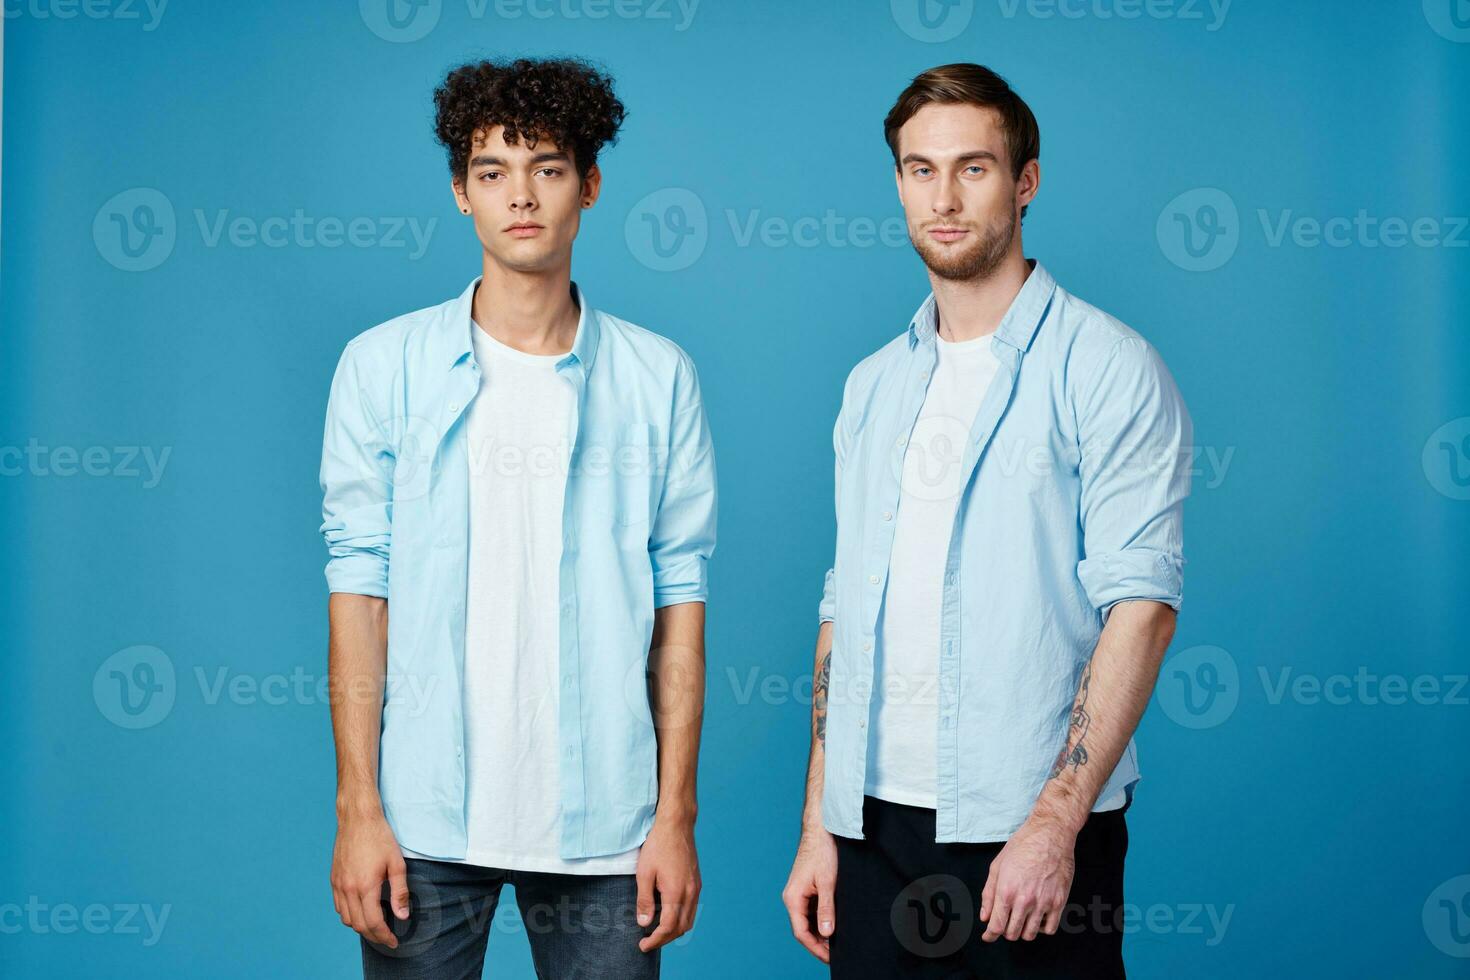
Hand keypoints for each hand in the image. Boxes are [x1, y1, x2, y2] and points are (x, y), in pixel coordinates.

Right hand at [331, 810, 408, 948]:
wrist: (358, 818)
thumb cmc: (380, 838)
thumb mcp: (397, 863)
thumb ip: (400, 892)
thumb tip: (403, 916)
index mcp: (366, 886)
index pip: (373, 922)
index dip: (384, 936)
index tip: (394, 941)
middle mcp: (348, 888)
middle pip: (359, 925)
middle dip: (374, 936)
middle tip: (387, 938)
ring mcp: (339, 884)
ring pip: (346, 918)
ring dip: (360, 927)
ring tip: (376, 927)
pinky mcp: (334, 879)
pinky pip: (339, 906)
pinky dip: (349, 915)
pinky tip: (361, 911)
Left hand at [635, 814, 700, 951]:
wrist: (676, 825)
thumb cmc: (658, 846)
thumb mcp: (644, 873)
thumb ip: (644, 900)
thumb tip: (644, 924)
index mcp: (677, 892)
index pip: (668, 927)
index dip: (655, 940)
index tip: (643, 945)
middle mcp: (691, 893)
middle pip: (682, 928)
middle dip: (665, 939)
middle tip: (648, 941)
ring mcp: (696, 887)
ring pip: (689, 919)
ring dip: (674, 930)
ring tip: (657, 931)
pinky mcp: (696, 882)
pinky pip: (692, 908)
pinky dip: (681, 918)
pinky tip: (668, 914)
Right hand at [781, 826, 837, 962]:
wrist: (822, 828)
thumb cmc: (822, 851)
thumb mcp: (828, 883)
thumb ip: (826, 909)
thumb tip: (826, 932)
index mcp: (793, 898)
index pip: (801, 932)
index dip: (815, 947)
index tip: (831, 958)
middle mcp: (793, 897)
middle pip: (804, 928)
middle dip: (819, 942)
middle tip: (837, 953)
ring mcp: (800, 893)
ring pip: (809, 920)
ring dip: (822, 931)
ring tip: (839, 941)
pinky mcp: (808, 888)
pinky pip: (813, 910)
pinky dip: (823, 919)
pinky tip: (835, 924)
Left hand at [979, 816, 1076, 941]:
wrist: (1050, 835)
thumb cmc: (1022, 846)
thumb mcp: (997, 866)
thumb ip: (988, 894)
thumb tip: (985, 917)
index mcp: (1006, 891)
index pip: (996, 926)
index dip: (990, 935)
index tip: (988, 936)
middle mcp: (1024, 900)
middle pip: (1012, 934)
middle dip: (1006, 931)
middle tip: (1006, 922)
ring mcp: (1043, 903)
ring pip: (1030, 934)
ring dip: (1023, 931)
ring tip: (1022, 919)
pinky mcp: (1059, 902)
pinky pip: (1050, 929)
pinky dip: (1042, 928)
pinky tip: (1038, 917)